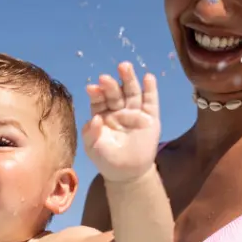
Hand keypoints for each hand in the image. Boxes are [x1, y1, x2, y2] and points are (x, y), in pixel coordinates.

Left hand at [82, 62, 160, 181]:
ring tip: (125, 67)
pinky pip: (151, 101)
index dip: (97, 94)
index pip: (99, 100)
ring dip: (129, 79)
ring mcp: (134, 113)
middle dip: (111, 85)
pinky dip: (150, 89)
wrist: (127, 173)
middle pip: (115, 93)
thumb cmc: (106, 159)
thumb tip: (95, 118)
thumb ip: (91, 133)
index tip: (92, 88)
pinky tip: (148, 78)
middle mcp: (118, 110)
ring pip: (132, 92)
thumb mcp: (93, 148)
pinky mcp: (150, 118)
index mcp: (103, 115)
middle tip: (106, 77)